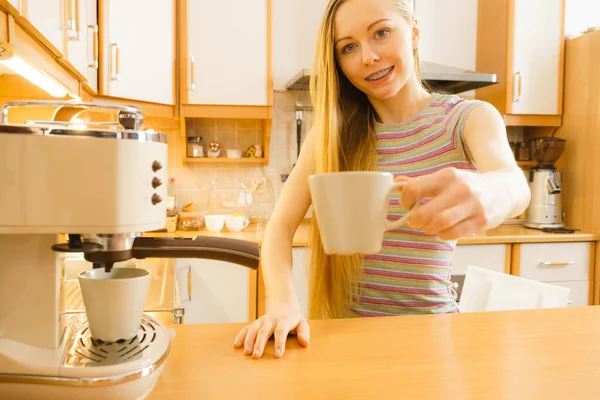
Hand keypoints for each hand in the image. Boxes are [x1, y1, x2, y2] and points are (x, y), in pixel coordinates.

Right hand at [233, 304, 309, 358]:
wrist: (284, 305)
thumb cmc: (294, 319)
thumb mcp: (303, 323)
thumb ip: (304, 333)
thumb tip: (305, 343)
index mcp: (284, 320)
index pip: (281, 332)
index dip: (279, 343)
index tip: (277, 355)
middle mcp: (271, 320)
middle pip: (264, 331)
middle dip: (260, 344)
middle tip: (256, 356)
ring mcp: (262, 321)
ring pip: (253, 329)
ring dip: (248, 340)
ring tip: (246, 352)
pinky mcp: (255, 323)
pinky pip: (246, 328)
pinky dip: (241, 336)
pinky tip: (236, 345)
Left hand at [397, 168, 511, 239]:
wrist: (504, 189)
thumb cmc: (468, 186)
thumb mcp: (446, 178)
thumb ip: (422, 182)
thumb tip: (397, 182)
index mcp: (447, 176)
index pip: (414, 188)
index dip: (405, 200)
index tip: (406, 206)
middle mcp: (460, 188)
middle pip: (426, 211)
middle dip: (415, 220)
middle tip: (414, 221)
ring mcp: (472, 205)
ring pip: (440, 223)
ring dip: (429, 228)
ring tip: (428, 227)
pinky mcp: (481, 220)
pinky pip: (454, 233)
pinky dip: (443, 235)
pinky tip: (443, 231)